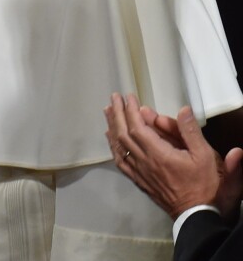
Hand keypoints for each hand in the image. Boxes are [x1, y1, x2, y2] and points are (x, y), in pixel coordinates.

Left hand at [104, 93, 242, 218]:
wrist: (196, 214)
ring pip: (119, 146)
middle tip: (114, 97)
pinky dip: (112, 146)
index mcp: (158, 154)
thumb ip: (191, 131)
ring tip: (107, 110)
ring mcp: (138, 172)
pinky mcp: (138, 179)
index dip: (130, 111)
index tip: (128, 97)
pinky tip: (110, 137)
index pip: (137, 127)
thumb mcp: (204, 155)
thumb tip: (183, 109)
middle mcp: (144, 162)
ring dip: (112, 126)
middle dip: (117, 113)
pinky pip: (120, 160)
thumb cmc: (203, 184)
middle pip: (123, 134)